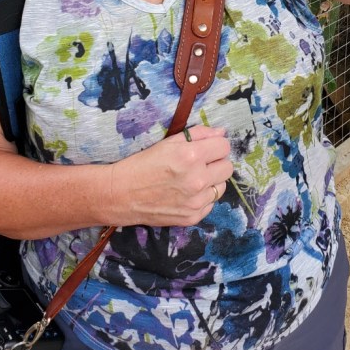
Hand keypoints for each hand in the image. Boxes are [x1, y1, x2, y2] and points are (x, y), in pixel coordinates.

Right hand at [110, 125, 233, 226]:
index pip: (224, 147)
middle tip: (201, 163)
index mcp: (191, 156)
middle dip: (217, 163)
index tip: (207, 148)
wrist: (121, 194)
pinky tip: (186, 194)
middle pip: (228, 167)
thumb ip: (198, 134)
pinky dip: (202, 198)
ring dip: (211, 181)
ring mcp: (196, 201)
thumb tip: (221, 132)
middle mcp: (197, 180)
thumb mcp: (168, 142)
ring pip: (222, 187)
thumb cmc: (143, 164)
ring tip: (192, 179)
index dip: (216, 145)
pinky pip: (210, 204)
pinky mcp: (192, 217)